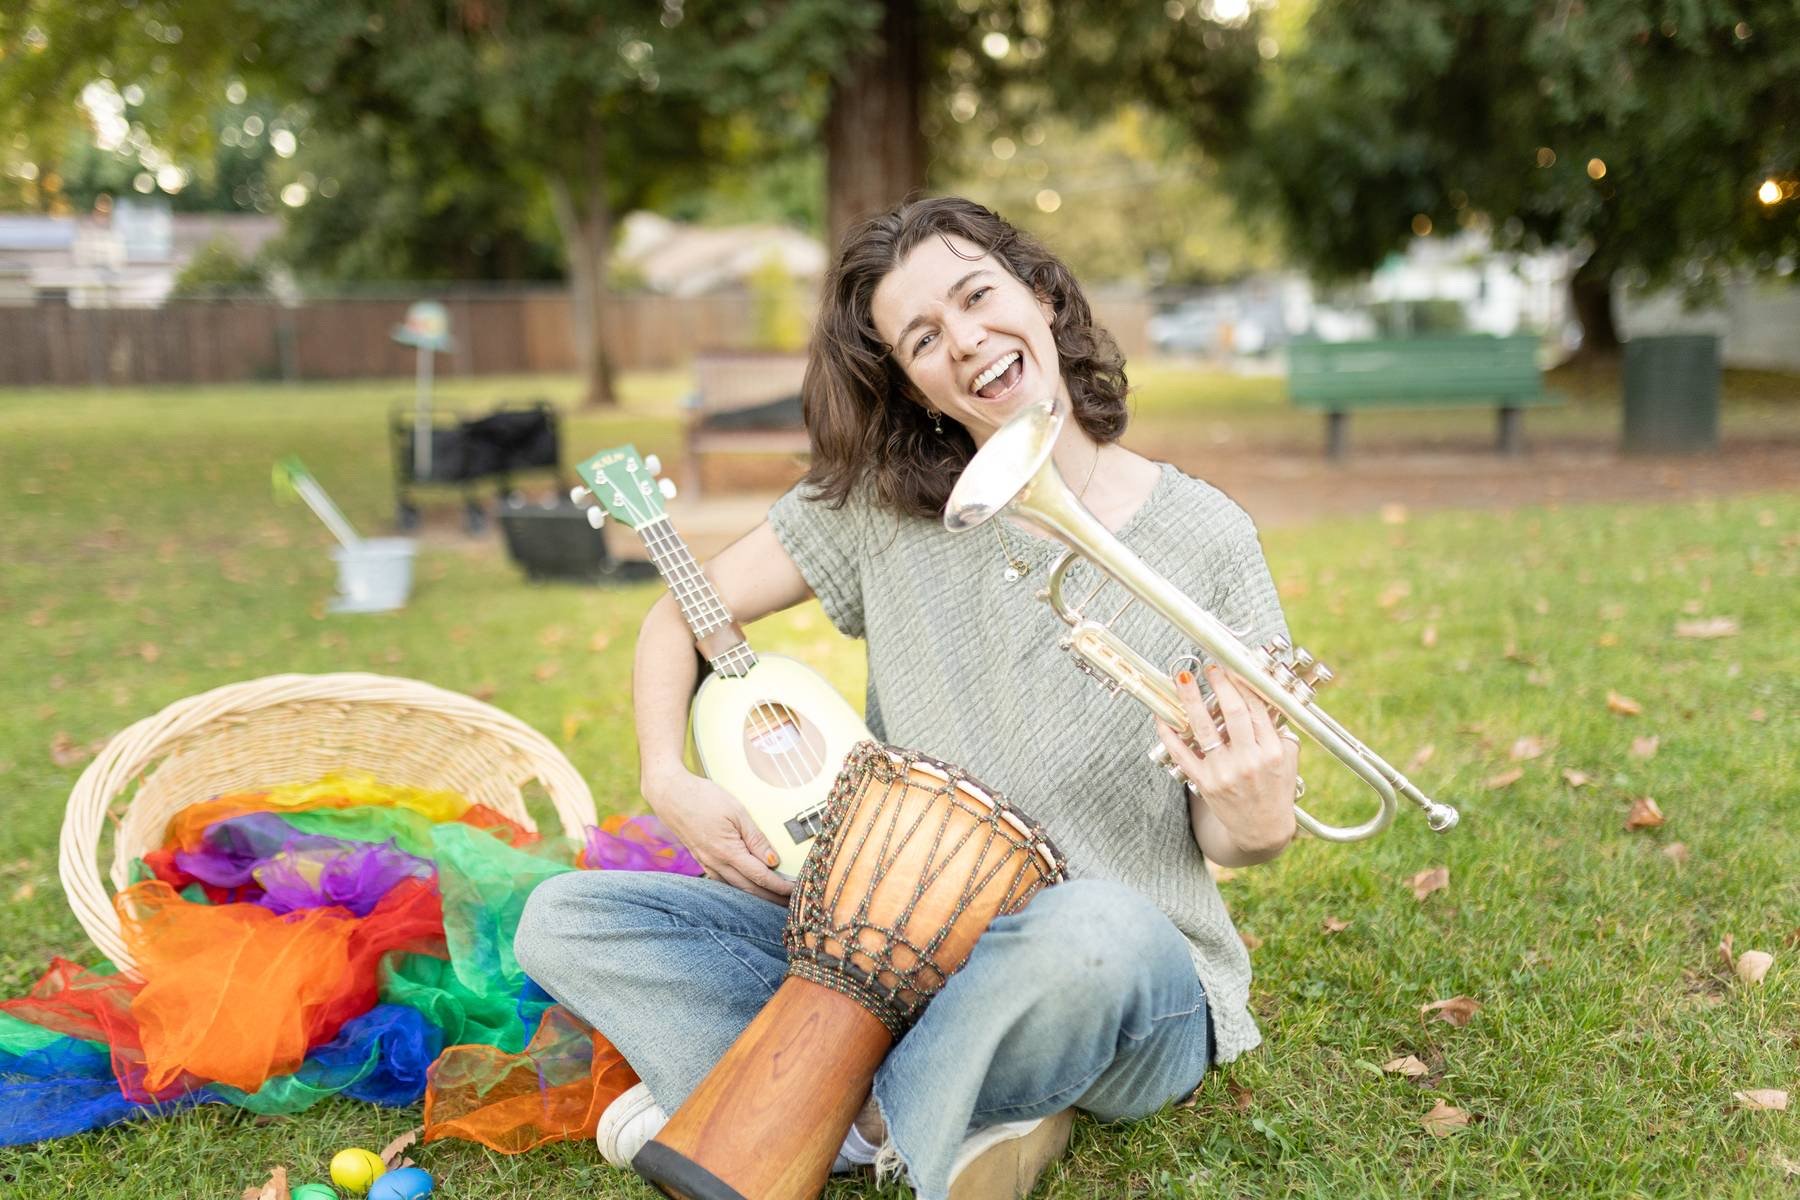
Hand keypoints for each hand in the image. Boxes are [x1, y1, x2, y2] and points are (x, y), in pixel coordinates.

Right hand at [642, 768, 794, 903]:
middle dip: (772, 898)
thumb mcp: (737, 812)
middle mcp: (716, 863)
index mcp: (728, 852)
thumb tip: (773, 861)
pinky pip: (723, 881)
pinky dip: (739, 888)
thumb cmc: (703, 798)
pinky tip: (748, 888)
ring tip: (774, 898)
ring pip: (736, 888)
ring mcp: (707, 864)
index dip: (780, 887)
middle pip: (750, 890)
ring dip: (756, 896)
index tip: (796, 891)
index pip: (761, 877)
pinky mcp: (702, 860)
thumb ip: (756, 839)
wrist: (670, 795)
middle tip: (791, 903)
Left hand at [1155, 663, 1297, 854]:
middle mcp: (1249, 761)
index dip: (1243, 684)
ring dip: (1191, 700)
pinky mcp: (1204, 783)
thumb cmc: (1276, 791)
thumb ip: (1277, 732)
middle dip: (1220, 685)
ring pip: (1205, 729)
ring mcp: (1224, 772)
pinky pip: (1182, 754)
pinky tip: (1162, 716)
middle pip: (1233, 713)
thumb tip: (1262, 698)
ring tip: (1183, 679)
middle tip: (1210, 666)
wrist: (1262, 830)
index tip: (1233, 668)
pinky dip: (1169, 734)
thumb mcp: (1287, 761)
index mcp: (1272, 751)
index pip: (1257, 708)